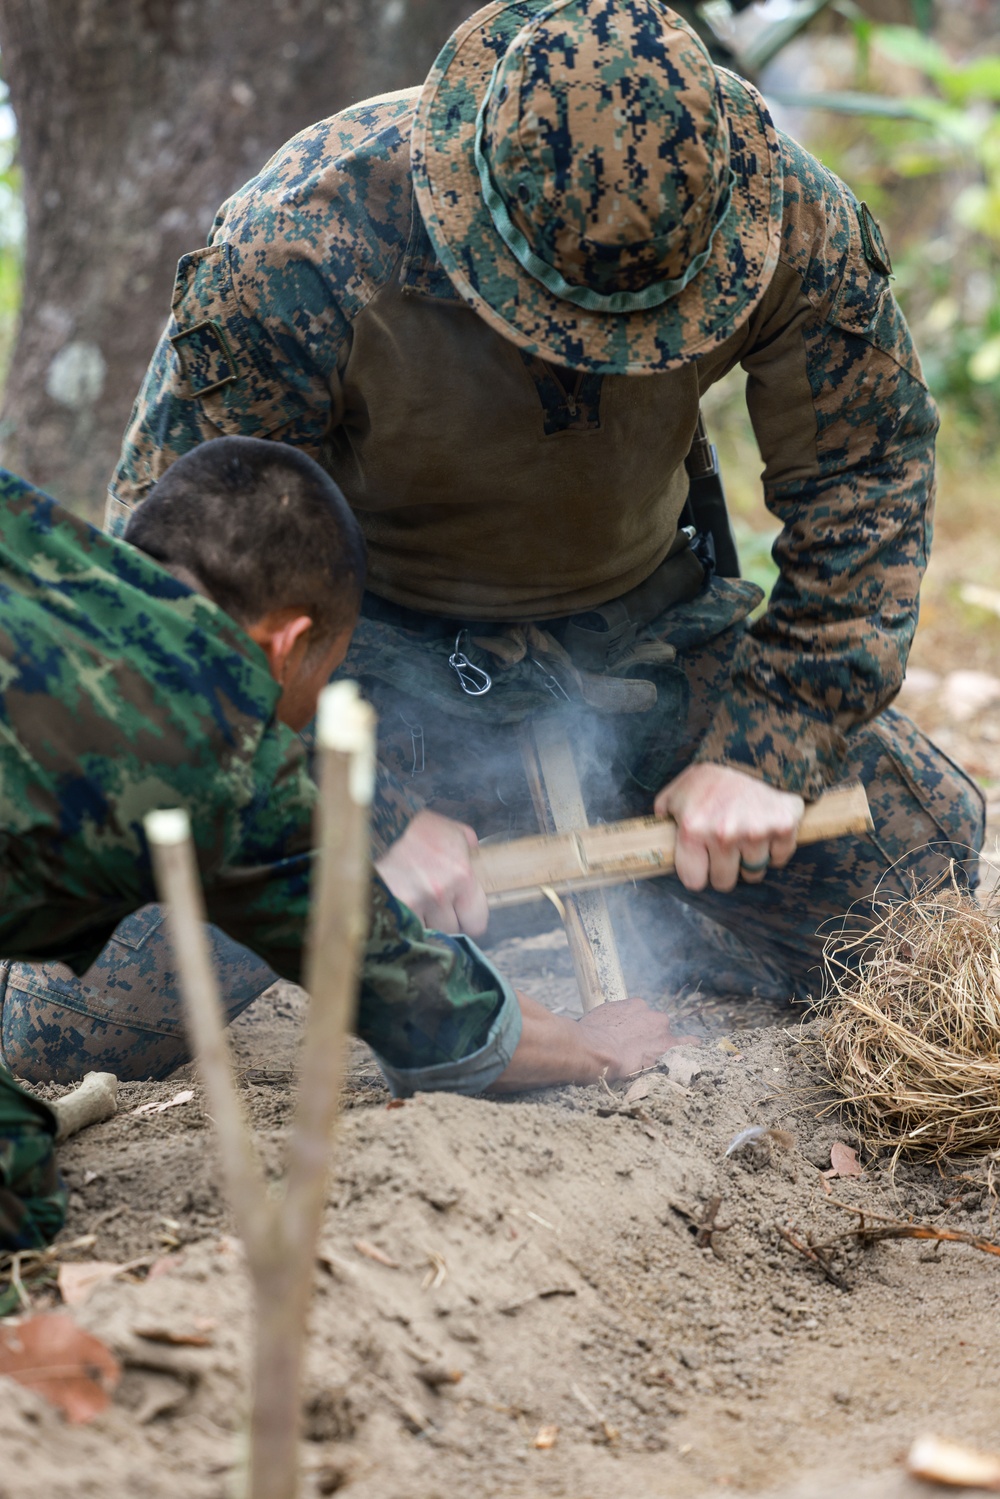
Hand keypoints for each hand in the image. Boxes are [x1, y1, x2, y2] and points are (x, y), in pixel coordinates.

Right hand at [375, 810, 488, 936]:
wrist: (379, 822)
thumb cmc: (416, 827)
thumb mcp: (452, 831)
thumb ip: (469, 847)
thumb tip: (476, 855)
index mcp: (462, 876)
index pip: (476, 923)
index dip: (468, 921)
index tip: (461, 915)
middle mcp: (439, 894)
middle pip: (450, 931)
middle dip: (444, 922)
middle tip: (435, 909)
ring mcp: (412, 902)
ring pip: (426, 933)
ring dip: (422, 924)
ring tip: (414, 907)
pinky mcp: (390, 905)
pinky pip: (403, 928)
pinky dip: (403, 923)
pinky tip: (399, 910)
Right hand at [489, 993, 694, 1092]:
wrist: (590, 1052)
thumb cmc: (580, 1039)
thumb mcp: (580, 1026)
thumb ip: (579, 1025)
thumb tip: (544, 1023)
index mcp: (629, 1005)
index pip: (639, 1014)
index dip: (634, 1029)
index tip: (627, 1039)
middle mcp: (648, 1012)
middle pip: (656, 1024)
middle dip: (650, 1037)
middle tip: (637, 1054)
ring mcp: (660, 1029)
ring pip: (670, 1037)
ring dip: (665, 1047)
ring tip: (663, 1061)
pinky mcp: (667, 1048)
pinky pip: (688, 1047)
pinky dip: (692, 1052)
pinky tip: (695, 1057)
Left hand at [654, 762, 803, 893]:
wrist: (754, 748)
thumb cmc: (714, 772)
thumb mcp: (680, 788)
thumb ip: (666, 811)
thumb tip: (660, 827)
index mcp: (693, 829)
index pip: (693, 880)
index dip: (698, 874)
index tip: (702, 867)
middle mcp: (723, 836)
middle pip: (724, 882)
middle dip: (724, 870)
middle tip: (726, 852)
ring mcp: (755, 834)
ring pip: (754, 873)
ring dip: (750, 860)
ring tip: (747, 838)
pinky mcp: (783, 828)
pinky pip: (779, 858)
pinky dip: (775, 850)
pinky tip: (767, 832)